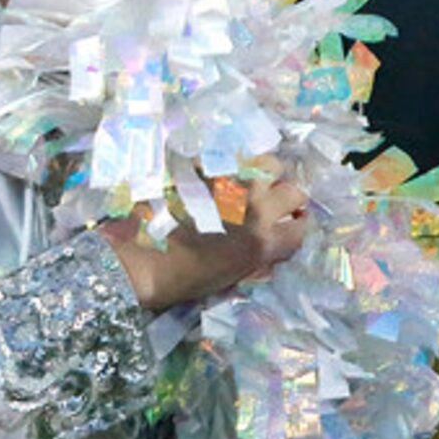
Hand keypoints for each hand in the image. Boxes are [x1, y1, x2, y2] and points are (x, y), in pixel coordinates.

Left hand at [101, 171, 309, 311]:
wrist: (137, 259)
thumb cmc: (180, 279)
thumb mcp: (230, 279)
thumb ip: (257, 262)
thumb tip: (271, 253)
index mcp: (263, 244)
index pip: (301, 229)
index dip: (294, 228)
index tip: (286, 226)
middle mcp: (258, 209)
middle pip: (295, 193)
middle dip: (287, 199)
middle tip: (271, 204)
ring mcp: (234, 184)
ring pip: (271, 165)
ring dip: (266, 174)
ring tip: (251, 183)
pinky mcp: (209, 169)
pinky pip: (235, 158)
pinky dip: (235, 166)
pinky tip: (223, 176)